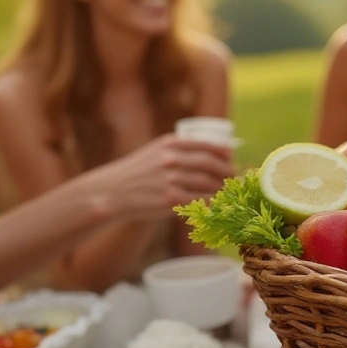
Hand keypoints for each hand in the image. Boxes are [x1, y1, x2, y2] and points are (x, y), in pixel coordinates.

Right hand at [84, 134, 233, 219]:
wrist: (113, 192)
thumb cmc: (137, 172)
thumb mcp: (155, 151)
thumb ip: (178, 150)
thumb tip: (212, 155)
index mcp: (170, 144)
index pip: (206, 145)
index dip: (223, 153)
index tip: (231, 158)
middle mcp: (171, 159)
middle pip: (210, 165)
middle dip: (227, 171)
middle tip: (233, 177)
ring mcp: (171, 180)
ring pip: (208, 183)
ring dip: (222, 188)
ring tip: (227, 191)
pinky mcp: (170, 199)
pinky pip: (200, 200)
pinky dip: (213, 202)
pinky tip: (217, 203)